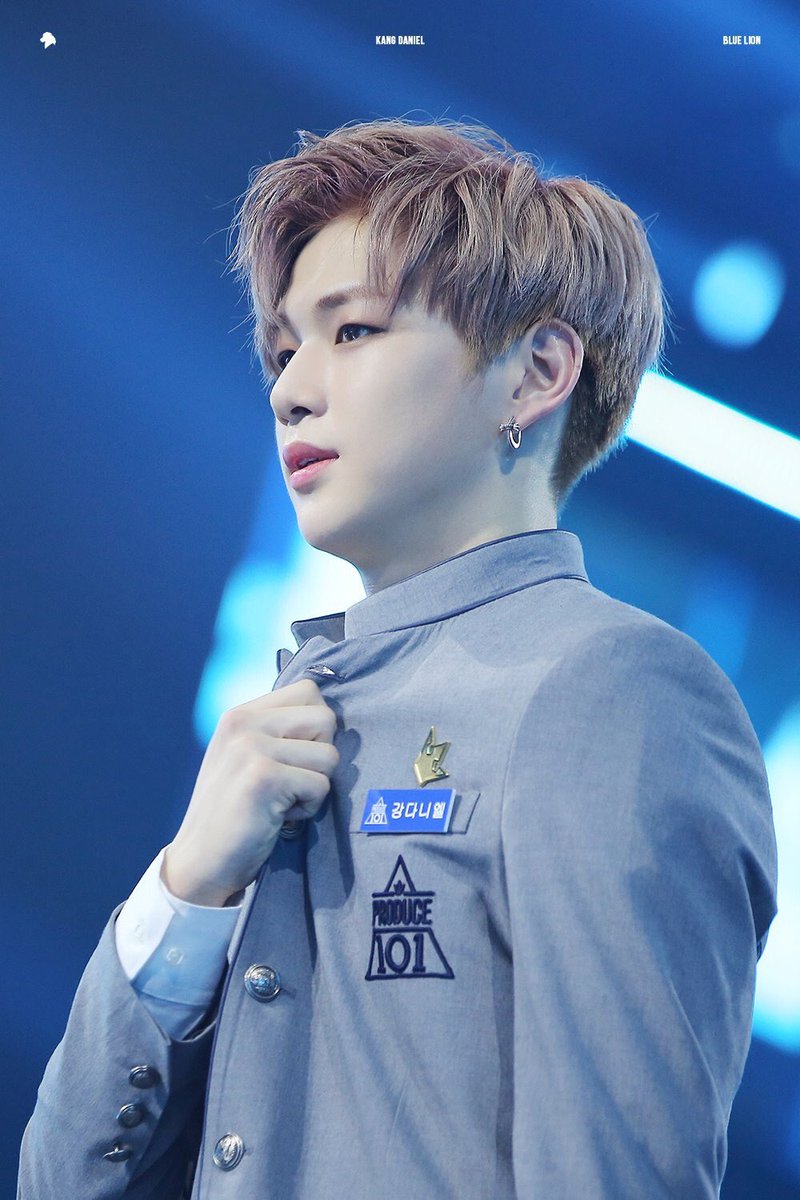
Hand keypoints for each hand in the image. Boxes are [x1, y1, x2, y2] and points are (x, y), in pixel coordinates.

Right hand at [162, 678, 338, 905]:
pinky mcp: (264, 778)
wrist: (200, 860)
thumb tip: (329, 718)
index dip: (315, 728)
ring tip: (283, 800)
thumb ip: (278, 731)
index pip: (308, 690)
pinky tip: (279, 816)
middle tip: (292, 780)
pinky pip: (321, 785)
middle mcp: (244, 723)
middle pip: (326, 717)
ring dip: (316, 785)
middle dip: (321, 754)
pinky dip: (309, 808)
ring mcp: (252, 748)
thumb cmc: (233, 812)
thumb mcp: (245, 757)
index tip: (293, 757)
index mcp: (240, 714)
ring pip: (329, 754)